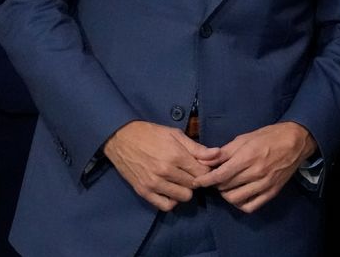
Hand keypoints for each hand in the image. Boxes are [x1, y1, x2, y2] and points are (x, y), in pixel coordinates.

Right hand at [103, 120, 218, 211]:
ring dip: (185, 190)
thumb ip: (197, 148)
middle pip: (194, 185)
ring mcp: (153, 183)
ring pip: (183, 197)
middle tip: (191, 173)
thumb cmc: (151, 134)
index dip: (206, 170)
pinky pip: (165, 206)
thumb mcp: (176, 135)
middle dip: (196, 180)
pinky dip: (171, 201)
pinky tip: (171, 190)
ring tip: (181, 181)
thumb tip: (218, 154)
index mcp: (176, 156)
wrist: (122, 138)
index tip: (202, 167)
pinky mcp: (143, 191)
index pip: (202, 172)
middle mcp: (165, 172)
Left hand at [193, 122, 315, 213]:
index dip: (205, 180)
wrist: (296, 141)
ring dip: (226, 195)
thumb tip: (204, 160)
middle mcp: (256, 172)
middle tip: (215, 179)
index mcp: (248, 157)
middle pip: (225, 187)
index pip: (220, 175)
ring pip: (236, 199)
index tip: (197, 181)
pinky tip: (239, 195)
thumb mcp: (245, 138)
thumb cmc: (269, 136)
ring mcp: (265, 184)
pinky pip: (251, 206)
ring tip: (226, 187)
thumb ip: (224, 152)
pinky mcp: (272, 192)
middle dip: (216, 184)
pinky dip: (240, 204)